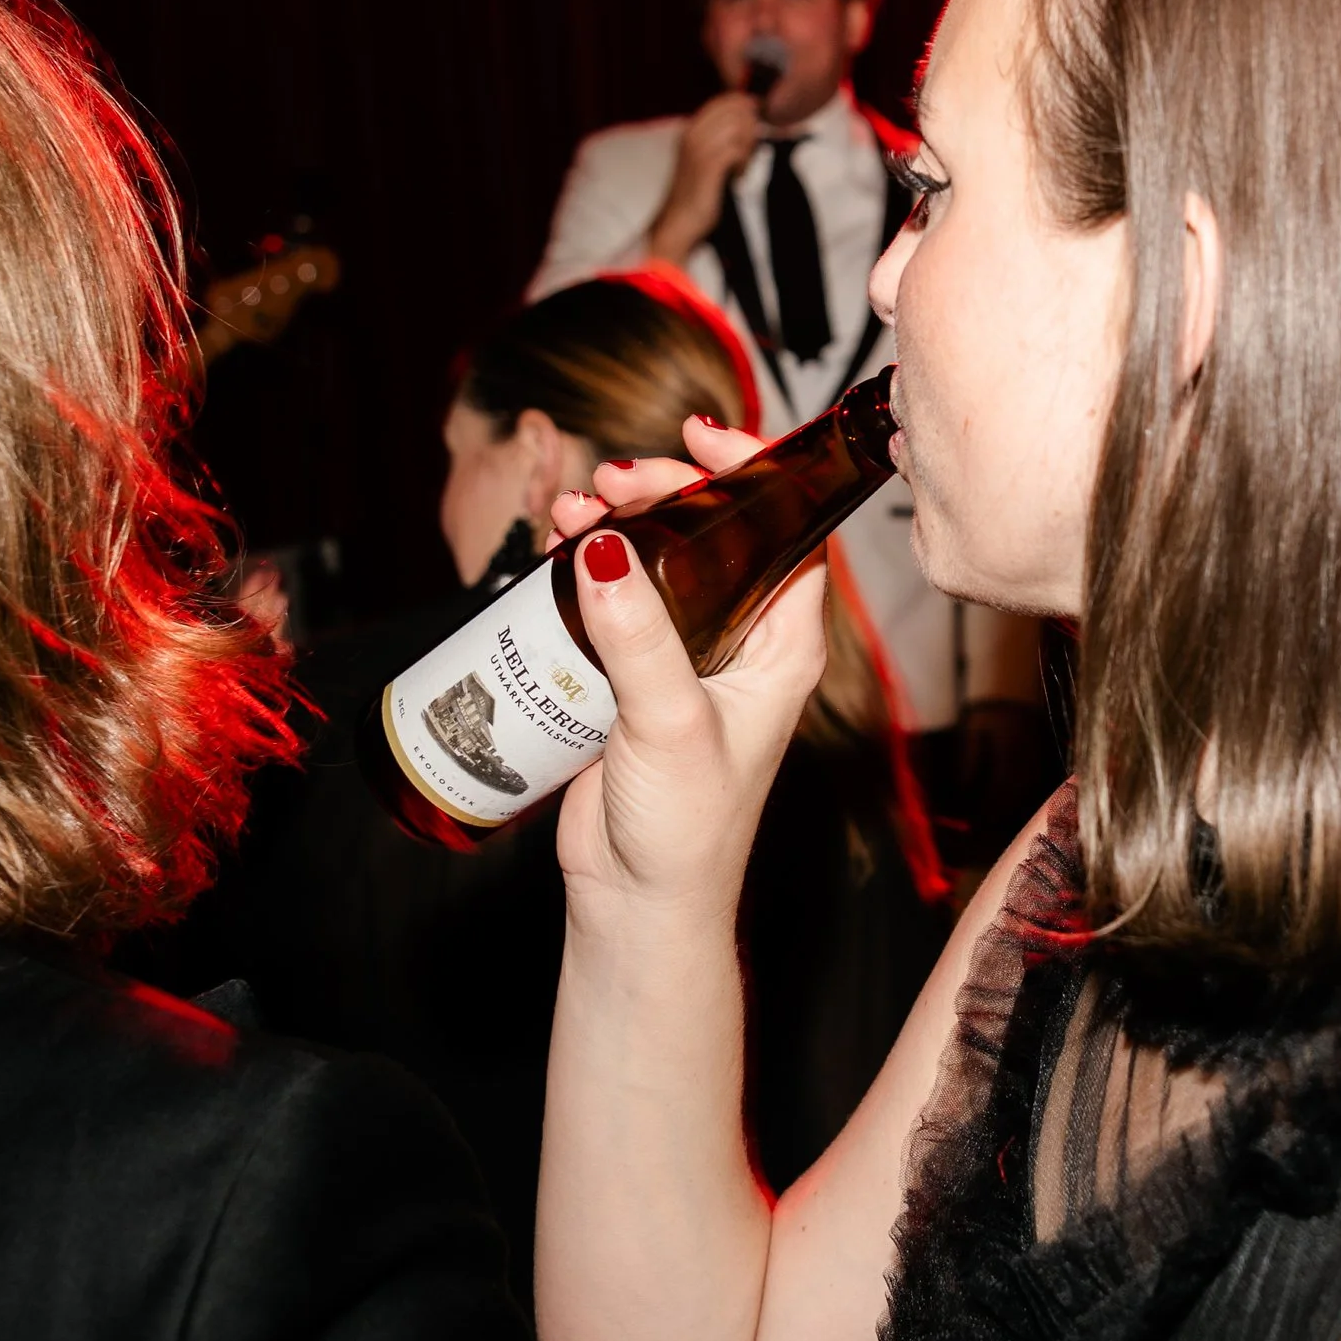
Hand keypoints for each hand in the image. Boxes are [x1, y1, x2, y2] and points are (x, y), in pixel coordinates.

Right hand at [546, 416, 827, 922]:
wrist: (638, 903)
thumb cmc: (688, 830)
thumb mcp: (669, 723)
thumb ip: (639, 637)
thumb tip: (606, 550)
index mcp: (783, 647)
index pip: (786, 531)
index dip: (752, 474)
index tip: (703, 437)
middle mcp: (739, 644)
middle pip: (710, 534)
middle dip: (663, 493)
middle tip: (614, 481)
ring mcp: (682, 658)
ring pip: (654, 562)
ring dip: (613, 525)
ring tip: (570, 512)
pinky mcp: (630, 679)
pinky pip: (611, 602)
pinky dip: (583, 567)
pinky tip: (554, 550)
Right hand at [646, 91, 765, 256]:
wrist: (679, 222)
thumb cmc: (697, 192)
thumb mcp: (705, 158)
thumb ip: (720, 138)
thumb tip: (750, 121)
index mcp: (691, 129)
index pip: (724, 101)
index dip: (746, 107)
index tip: (757, 122)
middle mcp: (692, 133)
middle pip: (735, 111)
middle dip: (751, 128)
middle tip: (749, 152)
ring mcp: (699, 148)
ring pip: (739, 127)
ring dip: (749, 146)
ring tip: (742, 165)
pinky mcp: (708, 165)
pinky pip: (737, 149)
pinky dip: (744, 162)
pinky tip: (739, 176)